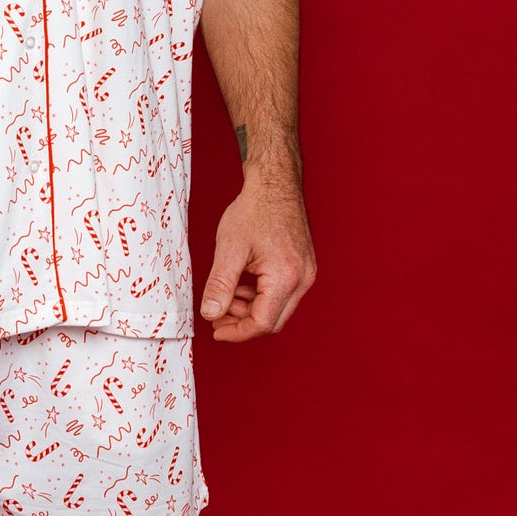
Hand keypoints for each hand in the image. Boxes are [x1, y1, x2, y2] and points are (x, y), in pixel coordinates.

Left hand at [199, 170, 316, 342]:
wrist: (275, 184)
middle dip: (242, 322)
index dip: (236, 332)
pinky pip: (282, 294)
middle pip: (272, 321)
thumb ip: (220, 285)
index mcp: (286, 277)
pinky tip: (241, 283)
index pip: (262, 323)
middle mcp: (302, 279)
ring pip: (277, 309)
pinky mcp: (303, 268)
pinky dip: (260, 296)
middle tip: (217, 312)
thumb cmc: (255, 210)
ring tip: (226, 292)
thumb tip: (210, 314)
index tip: (215, 329)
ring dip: (249, 308)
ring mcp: (306, 274)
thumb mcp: (229, 248)